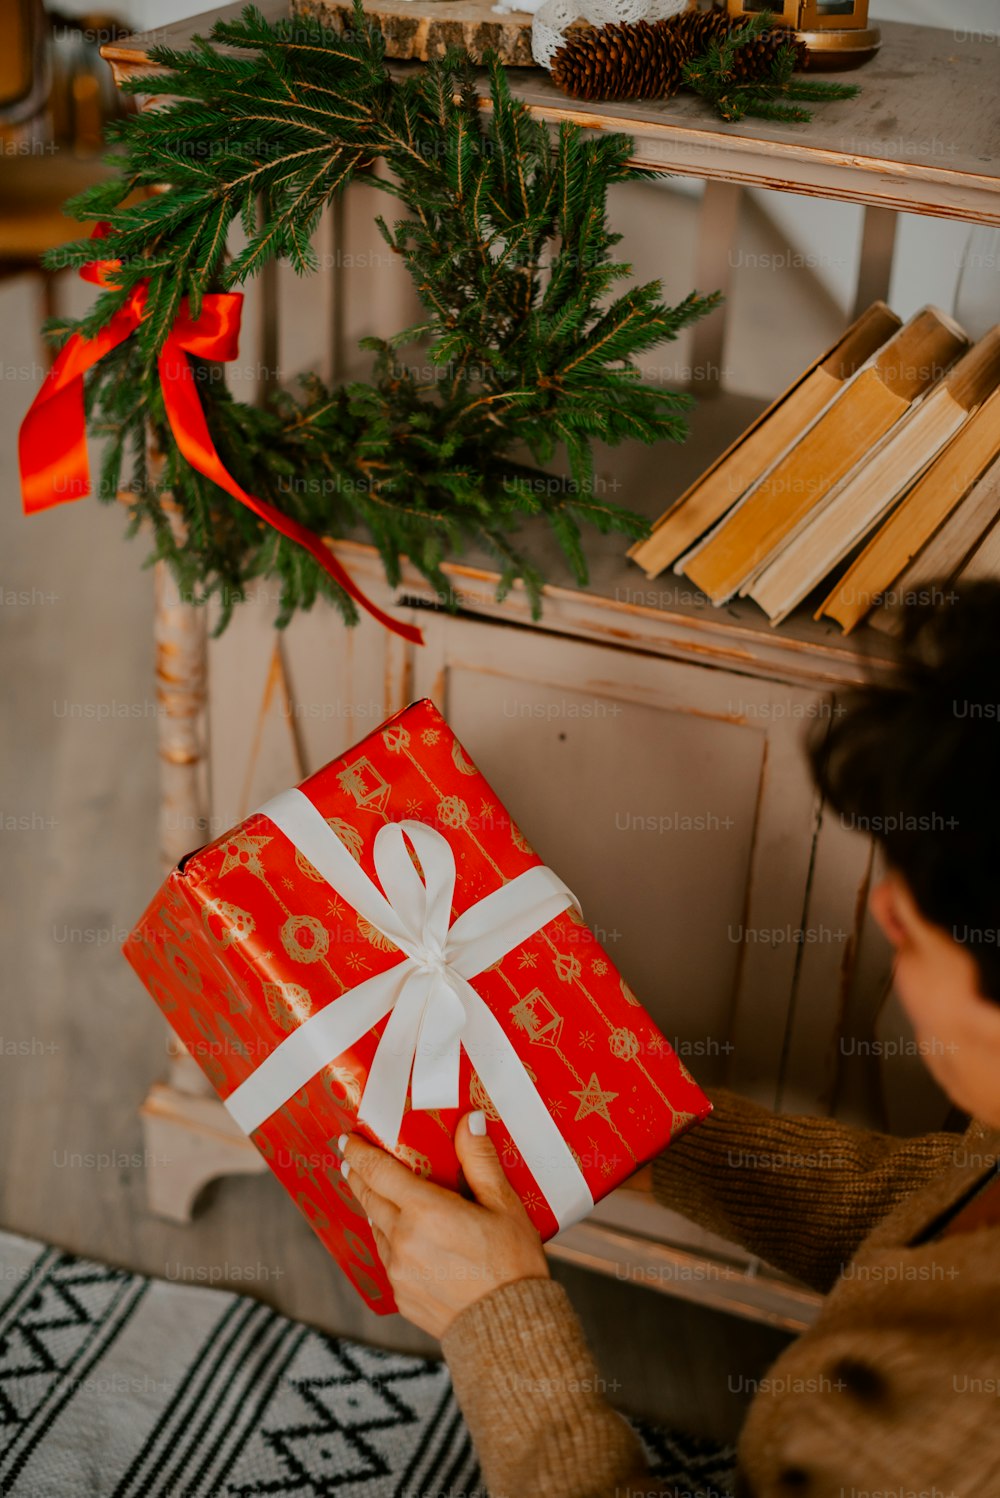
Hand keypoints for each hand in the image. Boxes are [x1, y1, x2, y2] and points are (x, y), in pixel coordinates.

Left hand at [338, 1112, 549, 1338]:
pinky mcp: (401, 1297)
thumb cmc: (512, 1264)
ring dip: (373, 1209)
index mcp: (425, 1211)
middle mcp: (403, 1239)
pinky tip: (399, 1238)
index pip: (379, 1172)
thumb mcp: (504, 1205)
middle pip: (370, 1199)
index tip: (349, 1140)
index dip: (361, 1153)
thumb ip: (480, 1160)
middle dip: (359, 1177)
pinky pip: (387, 1260)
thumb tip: (468, 1120)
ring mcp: (398, 1271)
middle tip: (352, 1161)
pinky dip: (389, 1241)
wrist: (509, 1330)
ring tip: (375, 1197)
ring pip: (377, 1230)